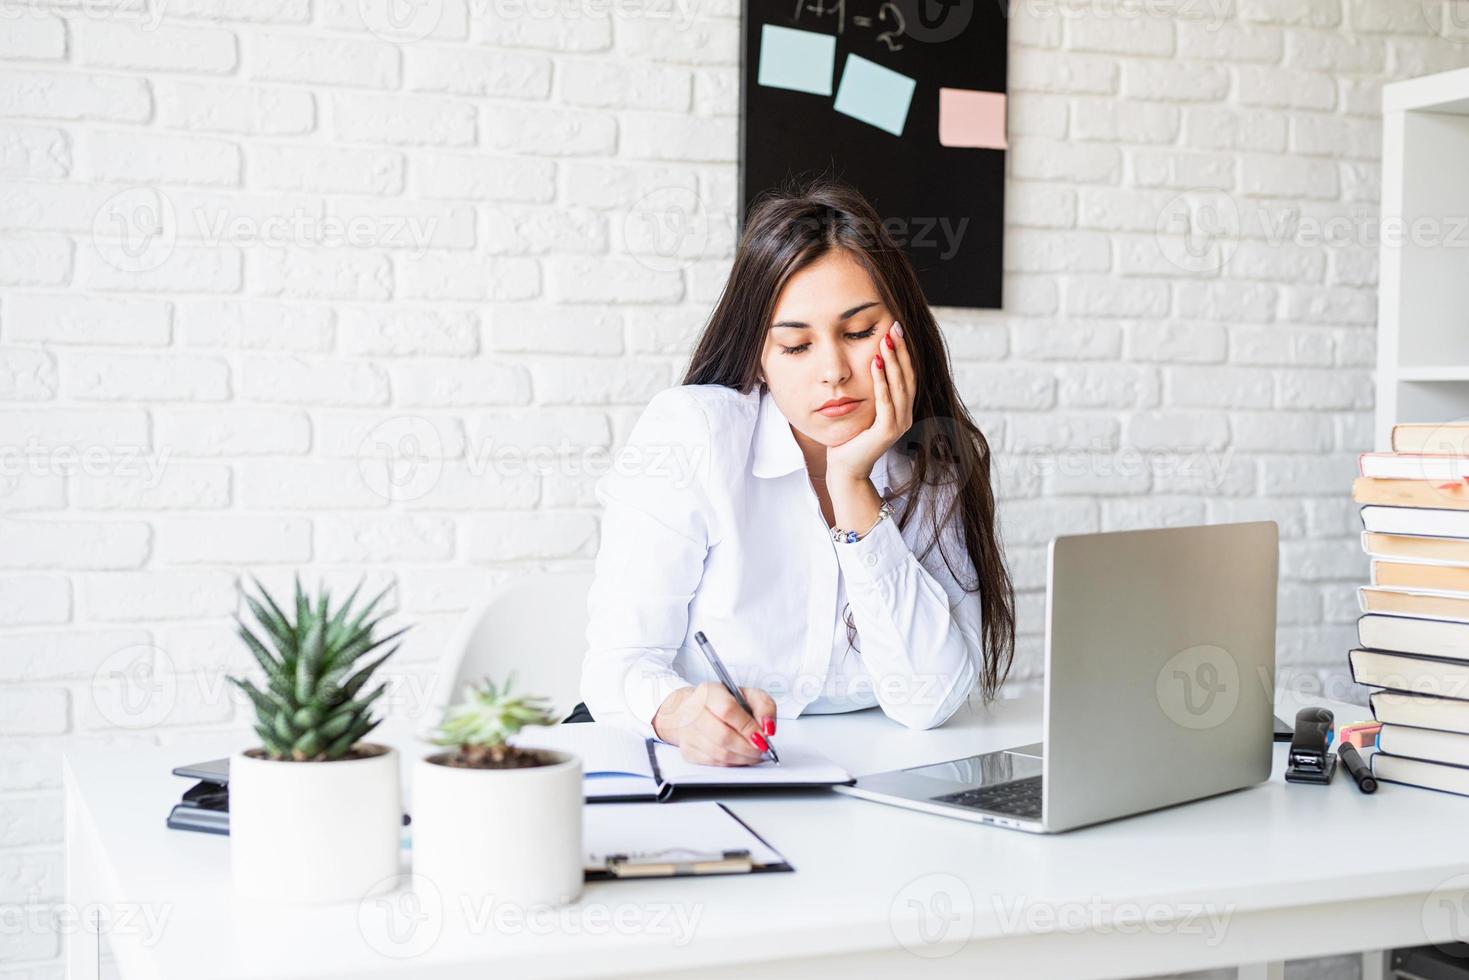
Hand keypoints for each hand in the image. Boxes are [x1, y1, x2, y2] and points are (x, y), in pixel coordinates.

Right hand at [651, 682, 776, 766]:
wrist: (690, 709)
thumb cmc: (721, 701)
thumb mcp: (747, 695)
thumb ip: (764, 706)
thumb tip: (768, 728)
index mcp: (709, 692)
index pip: (727, 710)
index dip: (748, 727)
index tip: (763, 736)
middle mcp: (693, 712)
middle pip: (723, 736)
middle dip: (748, 747)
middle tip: (762, 748)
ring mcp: (688, 733)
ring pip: (720, 753)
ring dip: (743, 758)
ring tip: (755, 753)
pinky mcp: (688, 751)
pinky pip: (714, 763)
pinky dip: (733, 763)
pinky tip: (741, 756)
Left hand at [825, 320, 914, 483]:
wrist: (846, 469)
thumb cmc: (851, 438)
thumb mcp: (864, 410)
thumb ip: (873, 392)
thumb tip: (870, 363)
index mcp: (902, 410)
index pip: (908, 375)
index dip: (904, 352)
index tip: (897, 329)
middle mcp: (905, 416)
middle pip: (907, 377)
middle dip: (901, 350)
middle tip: (895, 327)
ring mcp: (898, 425)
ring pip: (899, 386)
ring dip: (892, 361)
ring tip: (884, 340)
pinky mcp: (886, 432)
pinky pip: (885, 401)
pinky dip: (881, 381)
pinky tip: (875, 363)